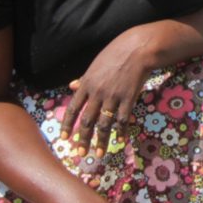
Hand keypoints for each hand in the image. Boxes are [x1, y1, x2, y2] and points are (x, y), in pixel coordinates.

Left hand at [61, 27, 154, 156]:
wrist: (138, 49)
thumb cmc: (116, 53)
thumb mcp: (95, 65)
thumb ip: (84, 78)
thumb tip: (71, 86)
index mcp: (86, 84)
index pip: (73, 108)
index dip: (68, 124)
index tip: (64, 138)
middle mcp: (97, 92)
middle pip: (87, 120)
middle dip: (83, 139)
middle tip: (80, 153)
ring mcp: (113, 96)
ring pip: (104, 124)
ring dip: (101, 141)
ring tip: (99, 154)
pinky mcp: (128, 98)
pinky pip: (123, 119)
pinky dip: (121, 131)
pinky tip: (121, 140)